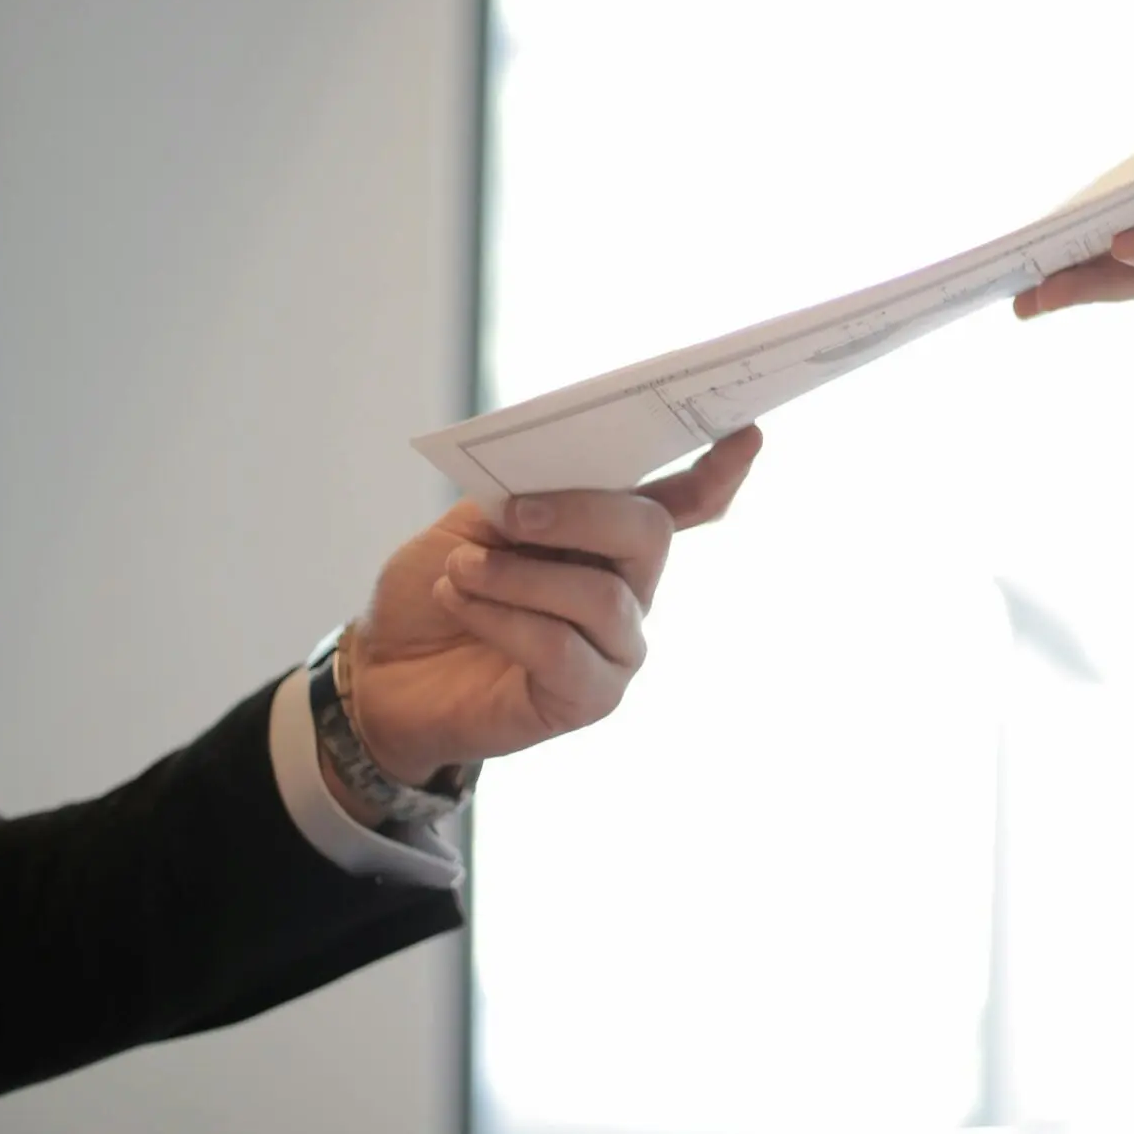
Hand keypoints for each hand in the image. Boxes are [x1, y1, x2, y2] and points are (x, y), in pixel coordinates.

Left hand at [335, 427, 764, 794]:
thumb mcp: (474, 522)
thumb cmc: (438, 589)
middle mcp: (630, 591)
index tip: (747, 435)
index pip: (685, 504)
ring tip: (461, 571)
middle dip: (582, 513)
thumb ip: (523, 494)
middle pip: (649, 535)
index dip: (718, 472)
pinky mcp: (589, 698)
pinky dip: (501, 618)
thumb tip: (554, 469)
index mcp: (611, 539)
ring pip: (601, 596)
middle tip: (511, 516)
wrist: (386, 670)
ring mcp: (616, 648)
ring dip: (519, 576)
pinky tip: (460, 603)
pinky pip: (560, 648)